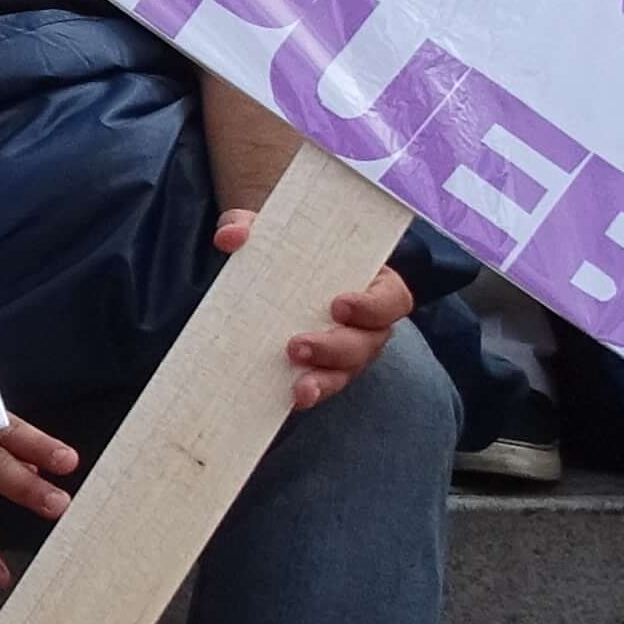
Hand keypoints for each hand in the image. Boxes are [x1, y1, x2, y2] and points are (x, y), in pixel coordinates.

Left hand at [211, 206, 416, 411]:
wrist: (271, 269)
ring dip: (324, 381)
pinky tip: (291, 399)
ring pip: (347, 372)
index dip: (373, 306)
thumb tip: (230, 237)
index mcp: (371, 283)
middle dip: (336, 349)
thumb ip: (248, 225)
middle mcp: (367, 323)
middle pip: (367, 344)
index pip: (392, 299)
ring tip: (298, 387)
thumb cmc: (286, 246)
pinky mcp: (321, 370)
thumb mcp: (268, 230)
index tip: (338, 304)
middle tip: (297, 345)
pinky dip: (309, 393)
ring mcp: (346, 351)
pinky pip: (322, 386)